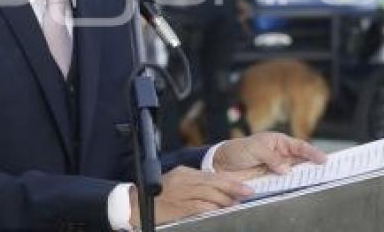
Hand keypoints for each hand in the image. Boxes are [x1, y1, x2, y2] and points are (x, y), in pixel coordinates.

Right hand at [129, 166, 251, 226]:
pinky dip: (211, 208)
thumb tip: (217, 189)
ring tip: (235, 203)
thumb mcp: (178, 183)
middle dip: (233, 187)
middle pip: (214, 182)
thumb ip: (196, 184)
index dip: (230, 180)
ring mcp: (181, 192)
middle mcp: (184, 179)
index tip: (243, 185)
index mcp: (186, 172)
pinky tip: (219, 210)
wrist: (135, 204)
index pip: (212, 175)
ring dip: (225, 199)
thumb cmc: (158, 196)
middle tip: (248, 192)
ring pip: (209, 193)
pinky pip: (198, 206)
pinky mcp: (178, 205)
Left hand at [212, 132, 326, 180]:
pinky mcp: (271, 182)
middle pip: (302, 161)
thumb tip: (286, 169)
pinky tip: (299, 188)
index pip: (299, 146)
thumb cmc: (238, 150)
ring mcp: (277, 170)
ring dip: (305, 177)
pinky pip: (284, 185)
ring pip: (296, 174)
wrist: (221, 165)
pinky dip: (292, 187)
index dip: (312, 152)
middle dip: (315, 165)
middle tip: (329, 170)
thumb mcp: (254, 148)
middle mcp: (281, 156)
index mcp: (278, 142)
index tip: (324, 159)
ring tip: (318, 180)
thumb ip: (271, 157)